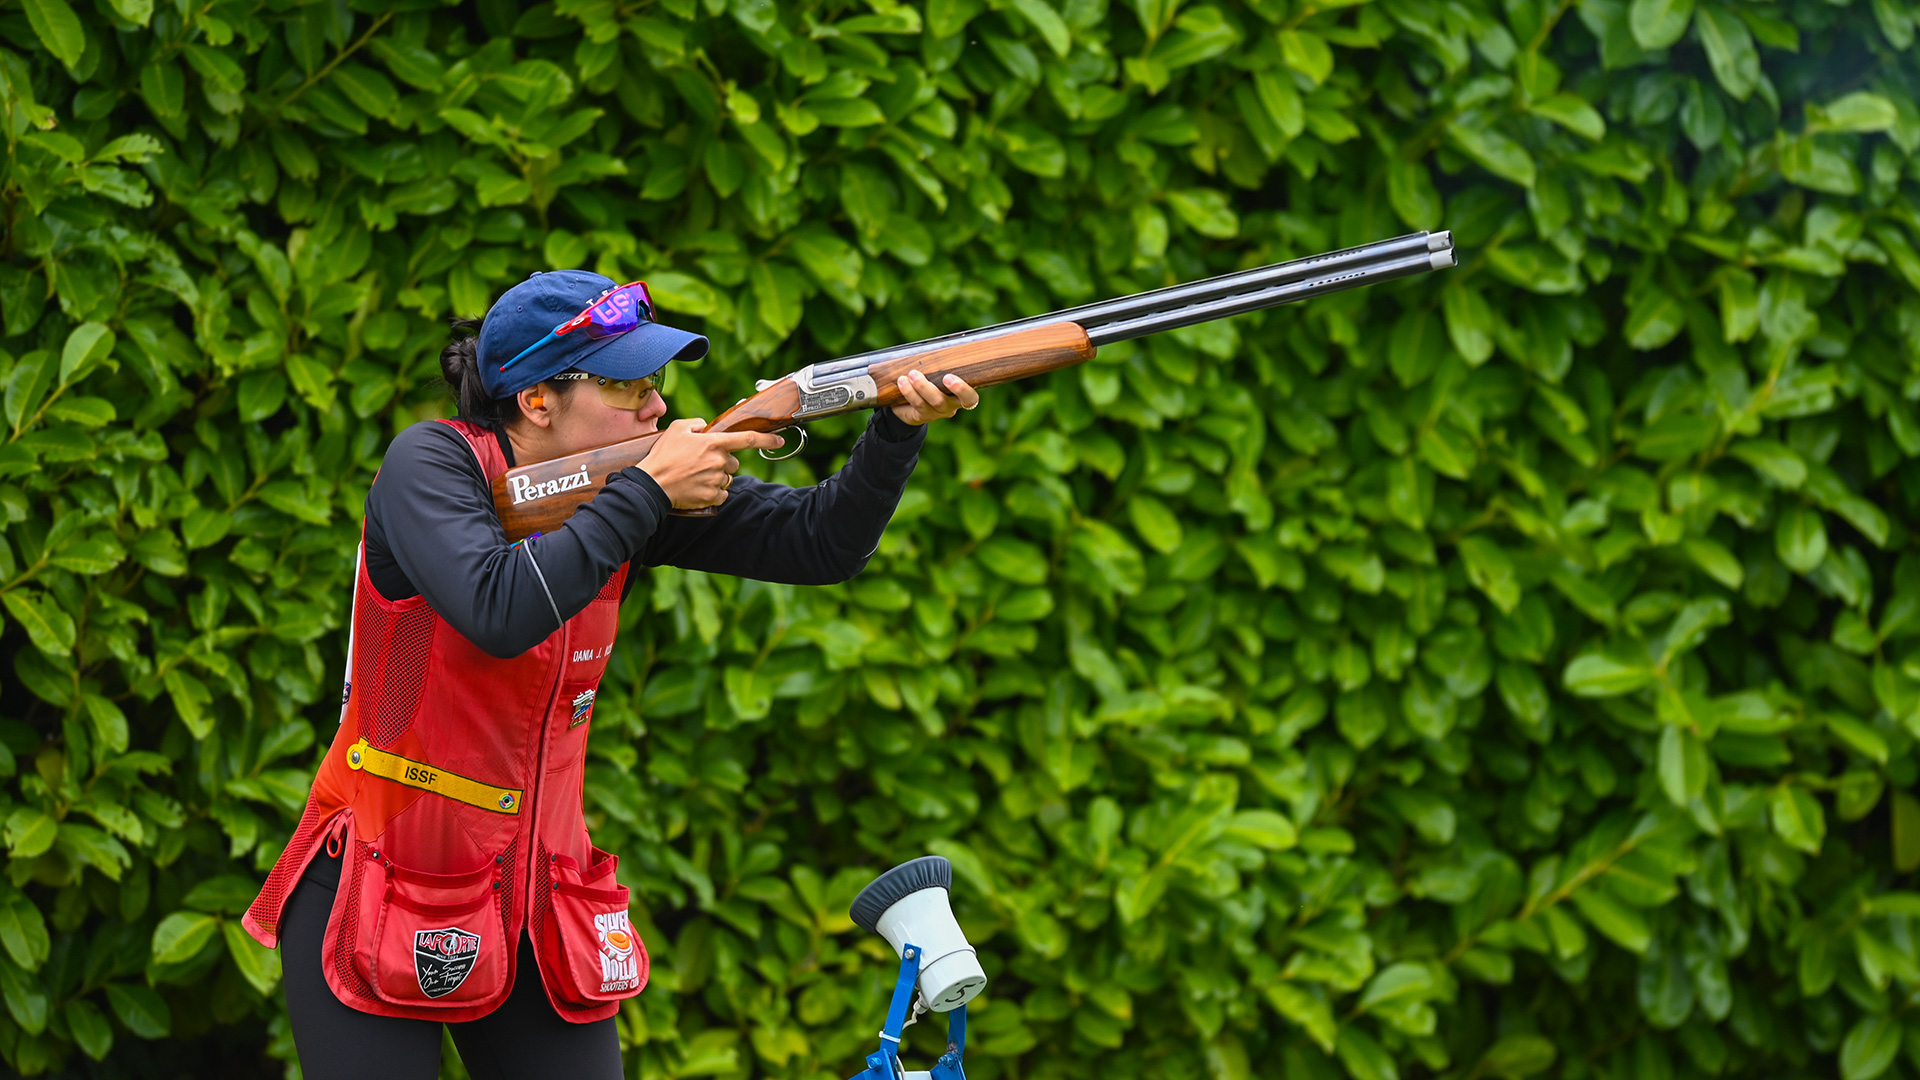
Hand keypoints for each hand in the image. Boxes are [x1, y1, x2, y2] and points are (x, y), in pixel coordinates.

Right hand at [637, 418, 784, 508]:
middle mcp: (719, 462)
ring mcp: (717, 480)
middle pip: (734, 463)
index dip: (766, 440)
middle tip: (702, 463)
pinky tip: (698, 487)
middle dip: (723, 462)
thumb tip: (706, 427)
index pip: (747, 439)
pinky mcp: (712, 496)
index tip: (780, 441)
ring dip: (717, 477)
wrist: (652, 483)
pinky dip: (714, 491)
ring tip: (696, 475)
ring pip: (727, 478)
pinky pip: (722, 494)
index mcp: (713, 443)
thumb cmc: (663, 455)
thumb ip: (697, 424)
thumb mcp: (677, 429)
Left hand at [891, 370, 981, 425]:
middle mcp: (951, 406)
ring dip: (922, 386)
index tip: (949, 377)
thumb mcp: (938, 373)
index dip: (963, 390)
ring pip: (933, 402)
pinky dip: (909, 391)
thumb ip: (942, 364)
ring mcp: (937, 413)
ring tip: (911, 374)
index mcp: (960, 395)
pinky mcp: (922, 415)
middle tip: (936, 376)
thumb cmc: (931, 380)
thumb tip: (940, 343)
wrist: (909, 403)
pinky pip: (917, 404)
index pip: (970, 398)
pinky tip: (902, 382)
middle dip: (939, 388)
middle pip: (950, 401)